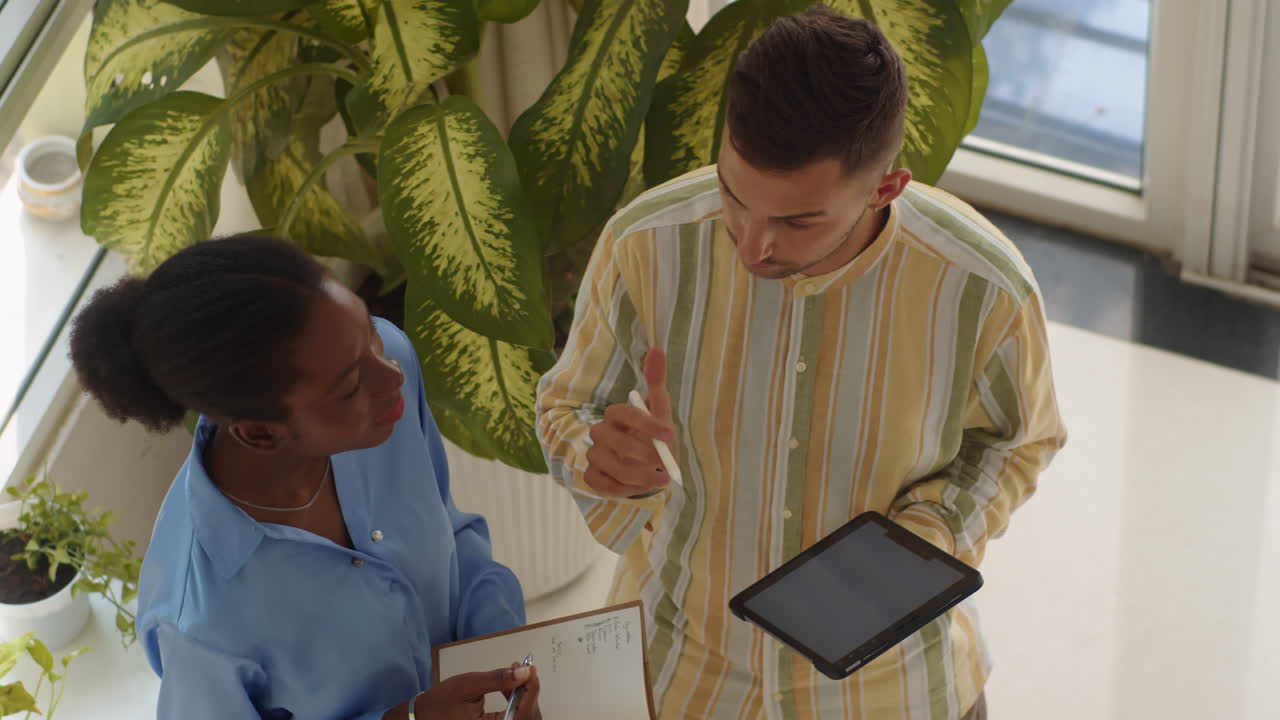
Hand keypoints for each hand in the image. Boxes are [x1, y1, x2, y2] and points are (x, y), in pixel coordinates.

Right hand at [413, 665, 540, 719]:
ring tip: (512, 677)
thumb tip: (523, 673)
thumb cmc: (442, 703)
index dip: (531, 689)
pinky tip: (508, 689)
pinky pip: (515, 718)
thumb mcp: (470, 685)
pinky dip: (516, 703)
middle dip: (529, 692)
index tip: (530, 669)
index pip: (524, 713)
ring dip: (523, 697)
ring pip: (524, 717)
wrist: (424, 716)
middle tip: (521, 670)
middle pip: (529, 716)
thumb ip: (498, 679)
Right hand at [585, 349, 675, 497]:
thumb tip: (657, 350)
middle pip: (614, 441)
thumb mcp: (659, 411)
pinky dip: (624, 489)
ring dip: (639, 476)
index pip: (624, 413)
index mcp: (616, 414)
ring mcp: (594, 455)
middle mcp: (600, 432)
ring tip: (660, 479)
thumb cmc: (653, 437)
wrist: (647, 466)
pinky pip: (602, 485)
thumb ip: (657, 382)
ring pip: (611, 466)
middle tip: (666, 466)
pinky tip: (639, 488)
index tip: (670, 434)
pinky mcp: (592, 477)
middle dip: (643, 454)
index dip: (647, 423)